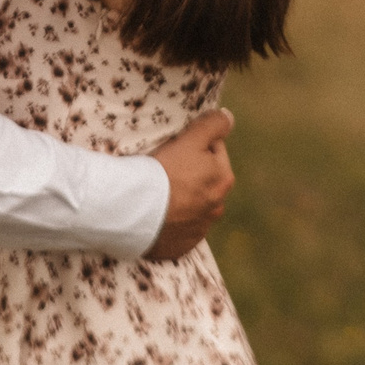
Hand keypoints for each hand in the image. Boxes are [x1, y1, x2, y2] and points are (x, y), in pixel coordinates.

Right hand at [144, 108, 234, 260]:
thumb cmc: (163, 171)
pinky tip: (156, 213)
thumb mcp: (191, 139)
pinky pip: (178, 229)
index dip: (193, 145)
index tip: (175, 148)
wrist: (135, 211)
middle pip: (204, 180)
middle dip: (190, 173)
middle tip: (164, 169)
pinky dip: (171, 221)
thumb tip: (228, 118)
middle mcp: (217, 207)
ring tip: (158, 192)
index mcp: (223, 180)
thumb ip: (214, 125)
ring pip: (192, 205)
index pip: (214, 151)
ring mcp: (199, 230)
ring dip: (182, 198)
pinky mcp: (180, 246)